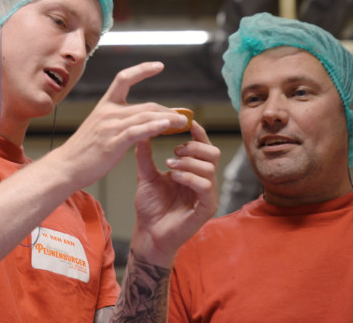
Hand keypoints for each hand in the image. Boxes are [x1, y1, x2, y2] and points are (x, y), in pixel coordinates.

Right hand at [57, 62, 191, 187]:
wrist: (65, 166)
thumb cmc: (83, 151)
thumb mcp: (100, 129)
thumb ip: (119, 122)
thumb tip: (144, 121)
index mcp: (104, 106)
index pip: (123, 79)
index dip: (142, 70)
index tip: (159, 66)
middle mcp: (107, 112)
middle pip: (146, 105)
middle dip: (168, 110)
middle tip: (184, 116)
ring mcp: (110, 127)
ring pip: (145, 117)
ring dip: (169, 119)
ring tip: (183, 123)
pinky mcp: (112, 142)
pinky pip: (137, 131)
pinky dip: (154, 127)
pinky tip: (167, 126)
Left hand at [131, 120, 219, 266]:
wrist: (148, 233)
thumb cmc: (150, 207)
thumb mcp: (146, 176)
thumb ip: (145, 155)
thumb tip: (142, 132)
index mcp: (192, 172)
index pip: (202, 147)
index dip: (198, 133)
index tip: (187, 122)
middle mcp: (203, 181)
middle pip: (213, 153)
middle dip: (194, 147)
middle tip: (174, 150)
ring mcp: (207, 195)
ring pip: (209, 168)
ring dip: (188, 162)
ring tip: (169, 165)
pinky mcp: (206, 208)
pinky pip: (206, 186)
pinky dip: (190, 177)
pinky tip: (174, 177)